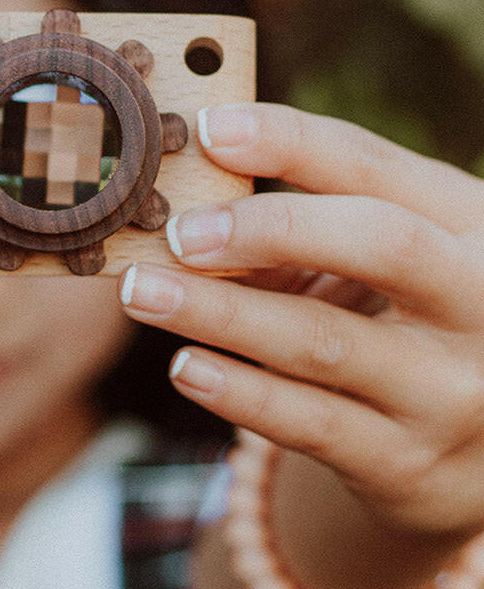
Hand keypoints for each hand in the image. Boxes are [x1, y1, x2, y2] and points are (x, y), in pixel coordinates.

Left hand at [119, 102, 483, 536]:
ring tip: (143, 292)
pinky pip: (309, 422)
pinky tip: (186, 365)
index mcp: (471, 227)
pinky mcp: (406, 463)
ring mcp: (448, 390)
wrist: (476, 450)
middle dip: (271, 226)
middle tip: (179, 231)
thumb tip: (187, 202)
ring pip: (323, 341)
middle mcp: (479, 304)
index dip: (292, 142)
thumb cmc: (408, 321)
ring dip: (219, 313)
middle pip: (381, 243)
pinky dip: (238, 391)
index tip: (208, 129)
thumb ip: (310, 229)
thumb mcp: (385, 262)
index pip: (379, 167)